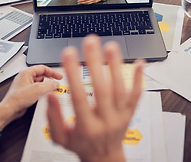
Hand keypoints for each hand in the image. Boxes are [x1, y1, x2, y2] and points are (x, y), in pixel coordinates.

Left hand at [0, 65, 61, 128]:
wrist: (10, 109)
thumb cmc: (17, 99)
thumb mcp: (38, 89)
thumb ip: (50, 85)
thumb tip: (56, 83)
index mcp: (27, 72)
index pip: (43, 68)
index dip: (53, 72)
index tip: (59, 76)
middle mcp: (26, 77)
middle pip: (42, 75)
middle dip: (50, 79)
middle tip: (56, 83)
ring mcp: (26, 84)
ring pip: (40, 82)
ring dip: (46, 86)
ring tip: (51, 90)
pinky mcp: (27, 92)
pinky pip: (38, 89)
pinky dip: (43, 91)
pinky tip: (45, 95)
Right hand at [47, 35, 143, 161]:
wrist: (104, 158)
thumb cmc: (82, 145)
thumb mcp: (60, 138)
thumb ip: (53, 118)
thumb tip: (50, 95)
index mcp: (87, 126)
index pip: (79, 97)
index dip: (73, 74)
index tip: (68, 53)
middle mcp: (106, 120)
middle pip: (102, 88)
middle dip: (95, 62)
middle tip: (90, 41)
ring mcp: (120, 116)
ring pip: (120, 88)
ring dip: (116, 65)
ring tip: (110, 46)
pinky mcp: (130, 113)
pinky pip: (137, 95)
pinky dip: (139, 78)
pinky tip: (140, 63)